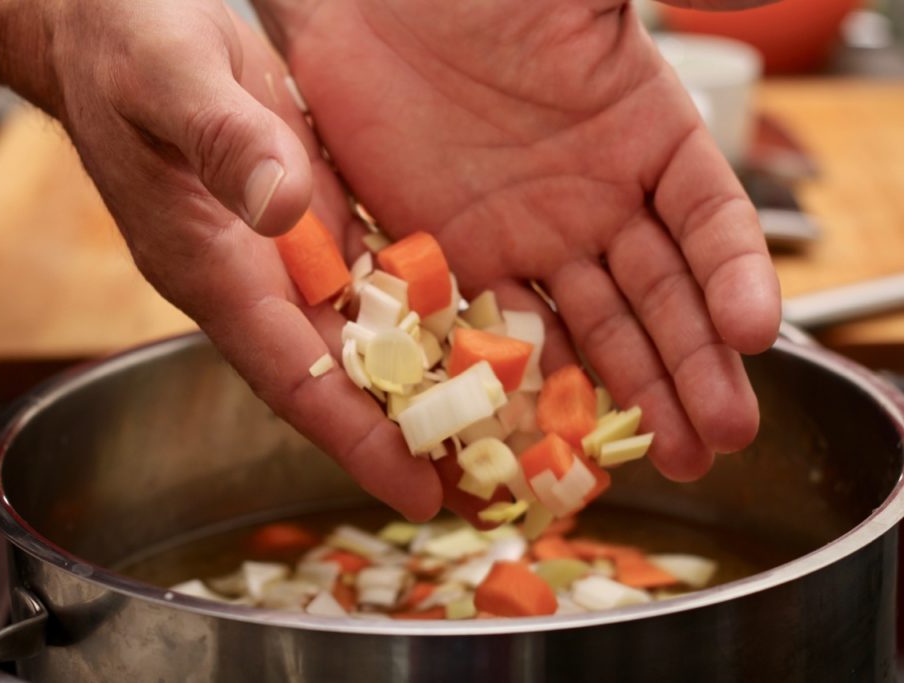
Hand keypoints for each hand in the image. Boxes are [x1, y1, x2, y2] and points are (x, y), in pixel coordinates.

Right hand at [22, 1, 443, 518]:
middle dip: (403, 433)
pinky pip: (368, 276)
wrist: (110, 23)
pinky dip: (415, 312)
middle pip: (338, 376)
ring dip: (418, 384)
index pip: (291, 374)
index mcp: (212, 265)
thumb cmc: (125, 44)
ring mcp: (284, 249)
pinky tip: (468, 335)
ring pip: (361, 335)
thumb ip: (222, 141)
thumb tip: (281, 206)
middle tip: (479, 487)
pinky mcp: (308, 215)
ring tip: (490, 428)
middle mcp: (254, 276)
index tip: (413, 491)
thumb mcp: (168, 78)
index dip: (352, 437)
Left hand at [253, 0, 782, 479]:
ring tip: (676, 455)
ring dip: (635, 390)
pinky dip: (532, 378)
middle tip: (725, 437)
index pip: (709, 218)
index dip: (734, 275)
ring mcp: (528, 234)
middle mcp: (596, 198)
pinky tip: (561, 428)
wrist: (360, 0)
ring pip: (596, 326)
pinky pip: (503, 328)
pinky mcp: (459, 256)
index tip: (753, 335)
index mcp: (645, 133)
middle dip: (695, 365)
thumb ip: (661, 1)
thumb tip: (778, 0)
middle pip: (662, 294)